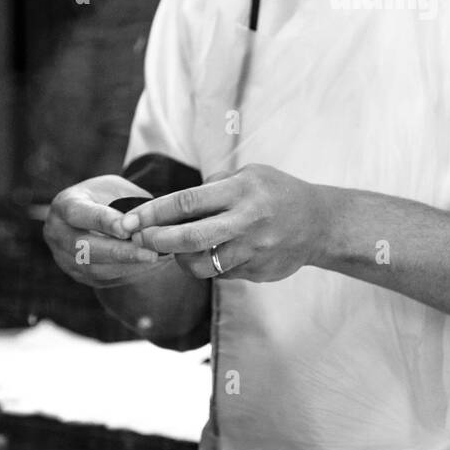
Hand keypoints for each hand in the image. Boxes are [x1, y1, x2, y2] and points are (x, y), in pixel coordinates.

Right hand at [44, 174, 162, 286]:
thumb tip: (150, 220)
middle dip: (119, 252)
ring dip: (125, 265)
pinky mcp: (77, 274)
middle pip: (84, 247)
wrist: (96, 215)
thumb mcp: (117, 189)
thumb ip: (129, 204)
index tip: (127, 229)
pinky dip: (125, 273)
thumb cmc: (109, 196)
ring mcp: (63, 256)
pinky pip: (101, 278)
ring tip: (153, 259)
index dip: (104, 222)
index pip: (81, 214)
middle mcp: (57, 232)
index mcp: (65, 204)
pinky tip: (146, 267)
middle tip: (150, 253)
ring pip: (93, 267)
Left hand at [119, 164, 327, 281]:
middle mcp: (248, 221)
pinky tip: (214, 254)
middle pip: (190, 238)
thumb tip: (170, 205)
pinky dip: (210, 266)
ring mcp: (254, 250)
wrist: (320, 223)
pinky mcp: (258, 272)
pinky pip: (221, 274)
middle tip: (138, 240)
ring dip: (180, 259)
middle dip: (157, 241)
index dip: (153, 212)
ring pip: (202, 265)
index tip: (129, 220)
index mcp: (242, 190)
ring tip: (176, 250)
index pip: (187, 202)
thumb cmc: (277, 192)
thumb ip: (213, 186)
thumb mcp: (249, 174)